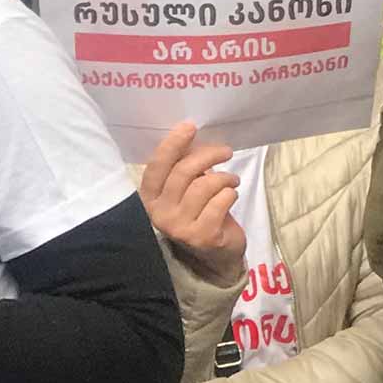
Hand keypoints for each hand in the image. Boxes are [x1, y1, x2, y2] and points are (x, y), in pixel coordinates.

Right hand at [140, 123, 245, 282]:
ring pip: (204, 186)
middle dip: (208, 155)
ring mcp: (179, 227)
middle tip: (226, 151)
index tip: (190, 126)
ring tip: (232, 180)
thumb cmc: (201, 213)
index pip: (157, 166)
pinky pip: (220, 202)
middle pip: (183, 172)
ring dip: (224, 177)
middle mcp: (159, 213)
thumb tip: (189, 134)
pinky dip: (230, 194)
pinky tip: (231, 196)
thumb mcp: (187, 189)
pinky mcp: (202, 237)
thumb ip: (184, 166)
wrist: (217, 255)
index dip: (172, 144)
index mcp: (150, 198)